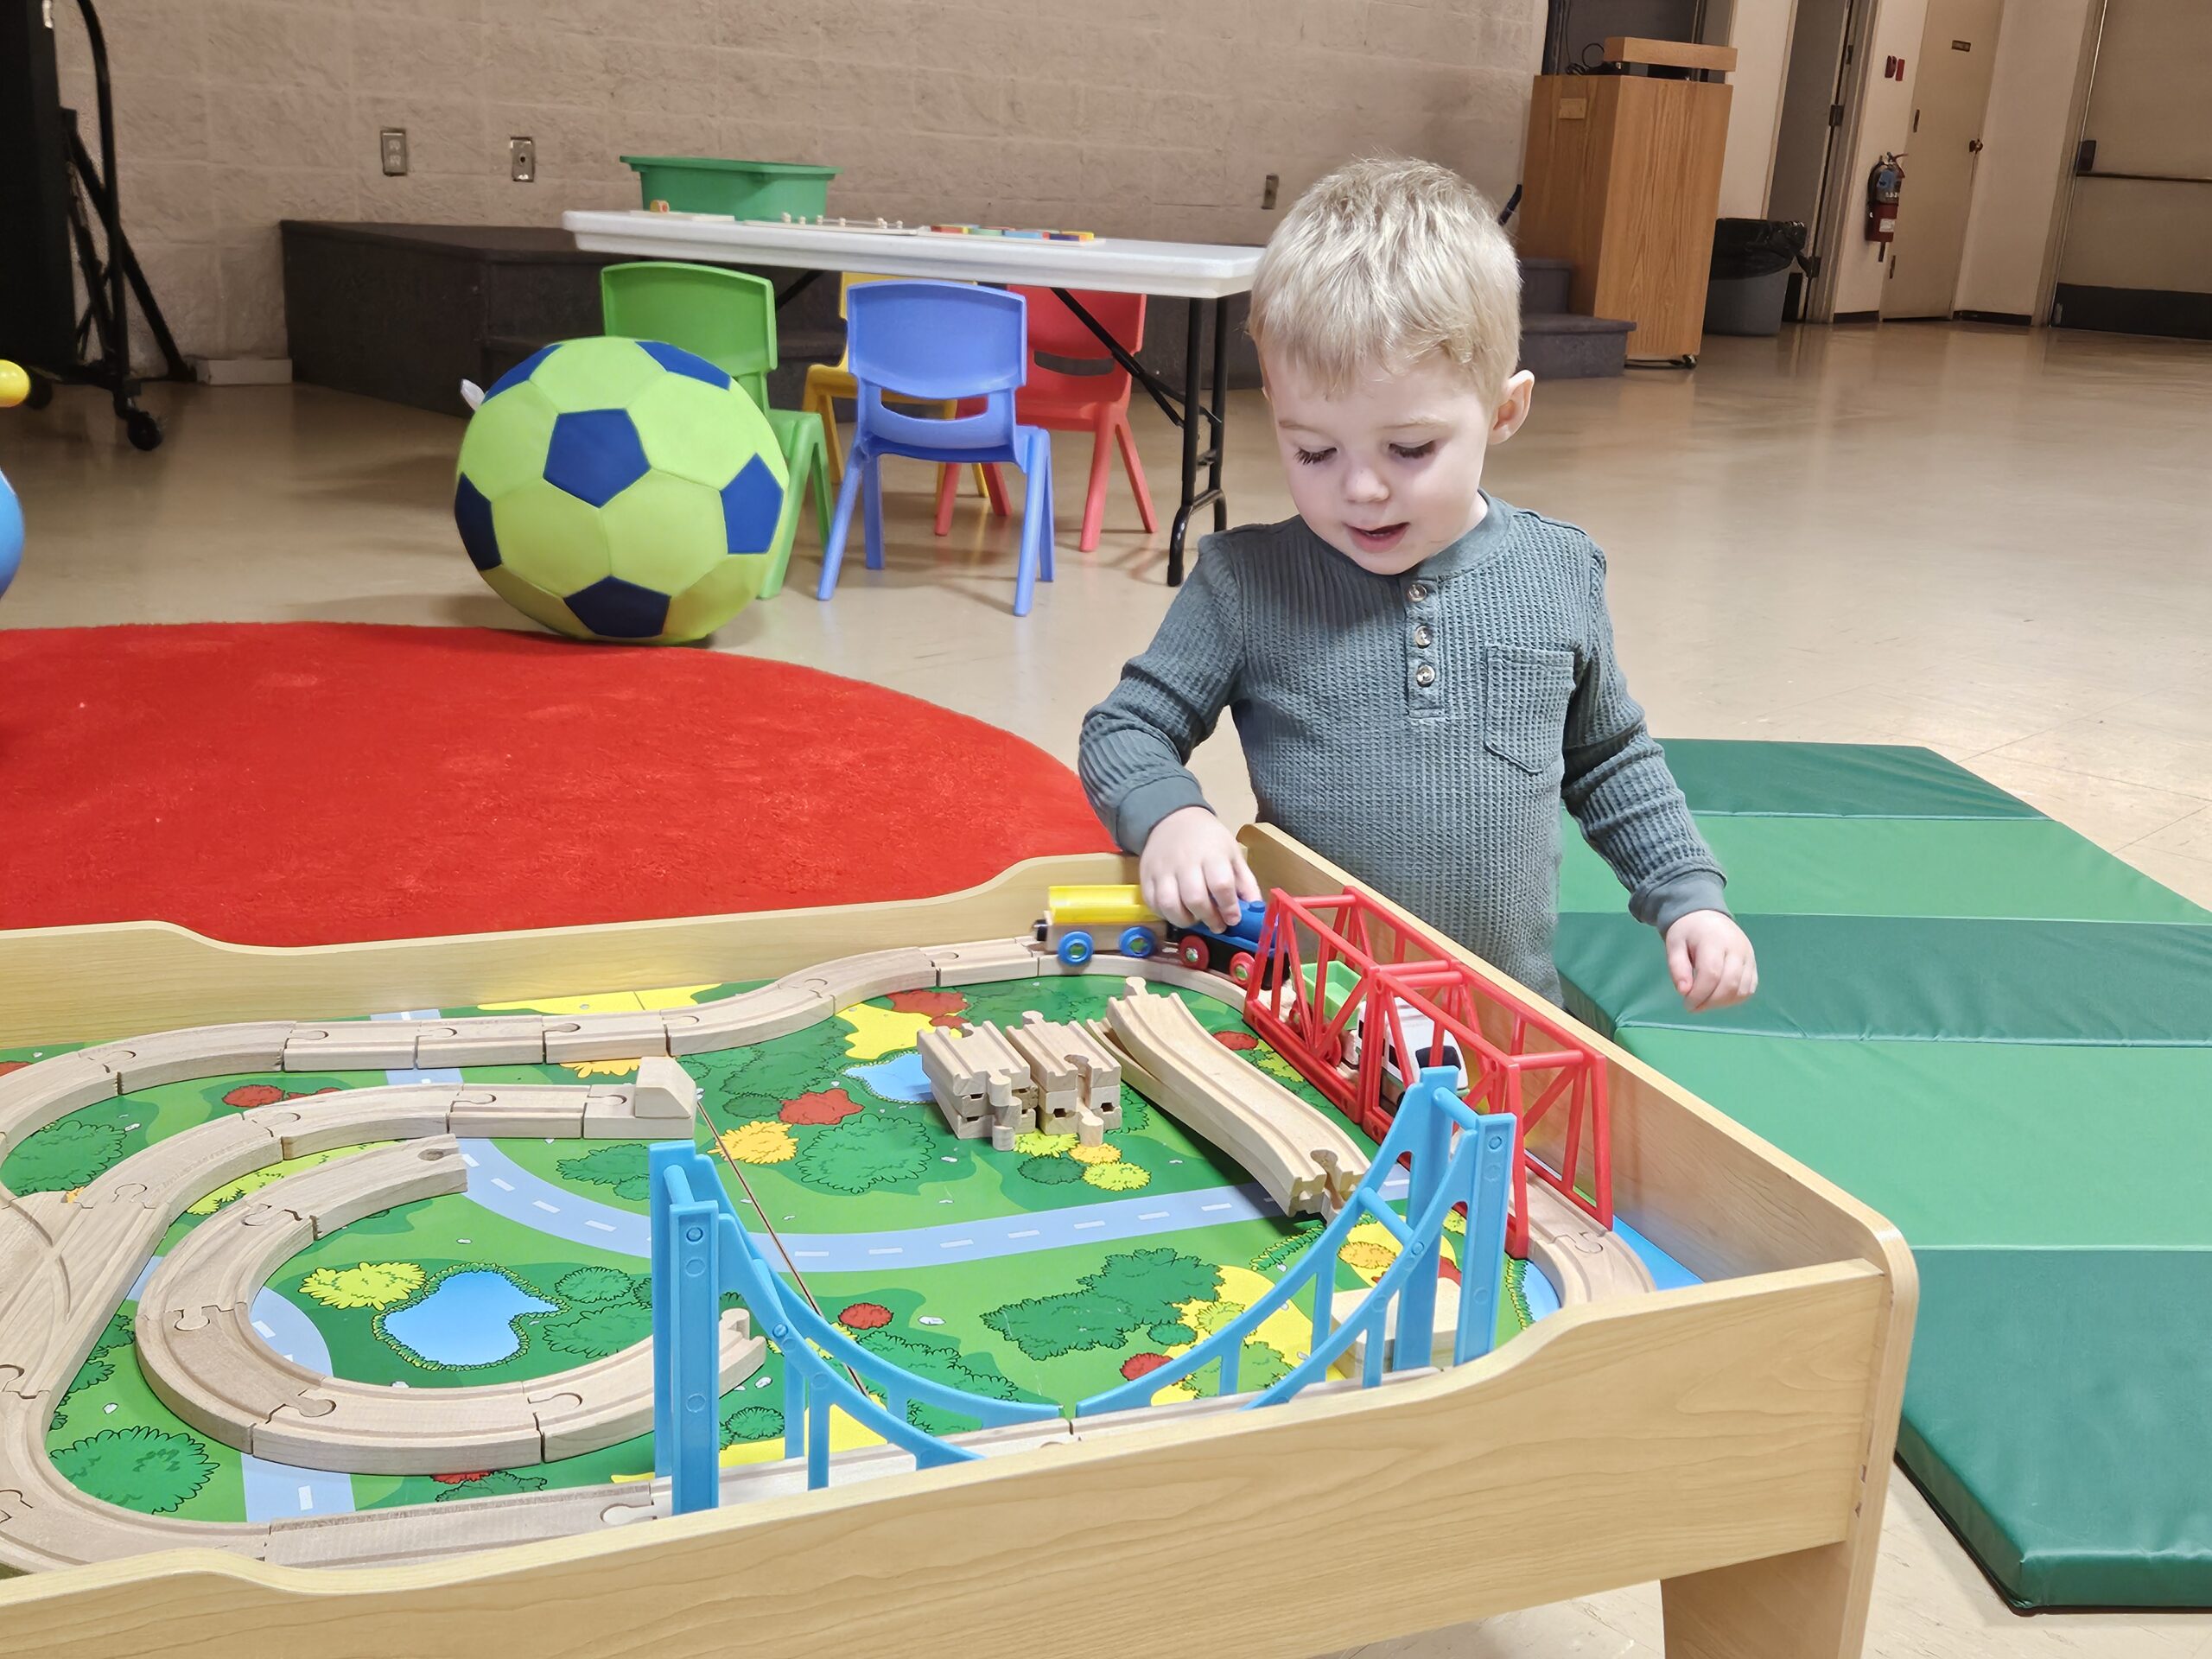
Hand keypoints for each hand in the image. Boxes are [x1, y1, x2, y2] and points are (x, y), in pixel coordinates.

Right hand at [1139, 806, 1259, 931]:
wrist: (1174, 819)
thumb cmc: (1209, 840)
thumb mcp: (1232, 854)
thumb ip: (1245, 883)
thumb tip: (1256, 911)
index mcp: (1212, 853)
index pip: (1221, 884)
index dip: (1229, 907)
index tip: (1233, 919)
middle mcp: (1184, 861)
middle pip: (1194, 898)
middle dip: (1209, 918)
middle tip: (1217, 925)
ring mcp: (1162, 869)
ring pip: (1169, 904)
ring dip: (1184, 920)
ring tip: (1195, 920)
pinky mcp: (1145, 875)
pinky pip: (1152, 903)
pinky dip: (1165, 915)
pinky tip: (1177, 913)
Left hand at [1665, 911, 1756, 1011]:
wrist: (1706, 916)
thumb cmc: (1687, 932)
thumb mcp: (1674, 945)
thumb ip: (1677, 968)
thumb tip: (1684, 992)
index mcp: (1715, 941)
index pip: (1711, 974)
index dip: (1700, 994)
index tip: (1687, 1005)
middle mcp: (1737, 949)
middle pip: (1730, 984)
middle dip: (1711, 1002)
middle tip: (1694, 1007)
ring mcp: (1748, 957)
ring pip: (1742, 989)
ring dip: (1723, 1003)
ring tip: (1705, 1003)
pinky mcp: (1753, 964)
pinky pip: (1749, 988)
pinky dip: (1735, 999)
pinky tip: (1718, 999)